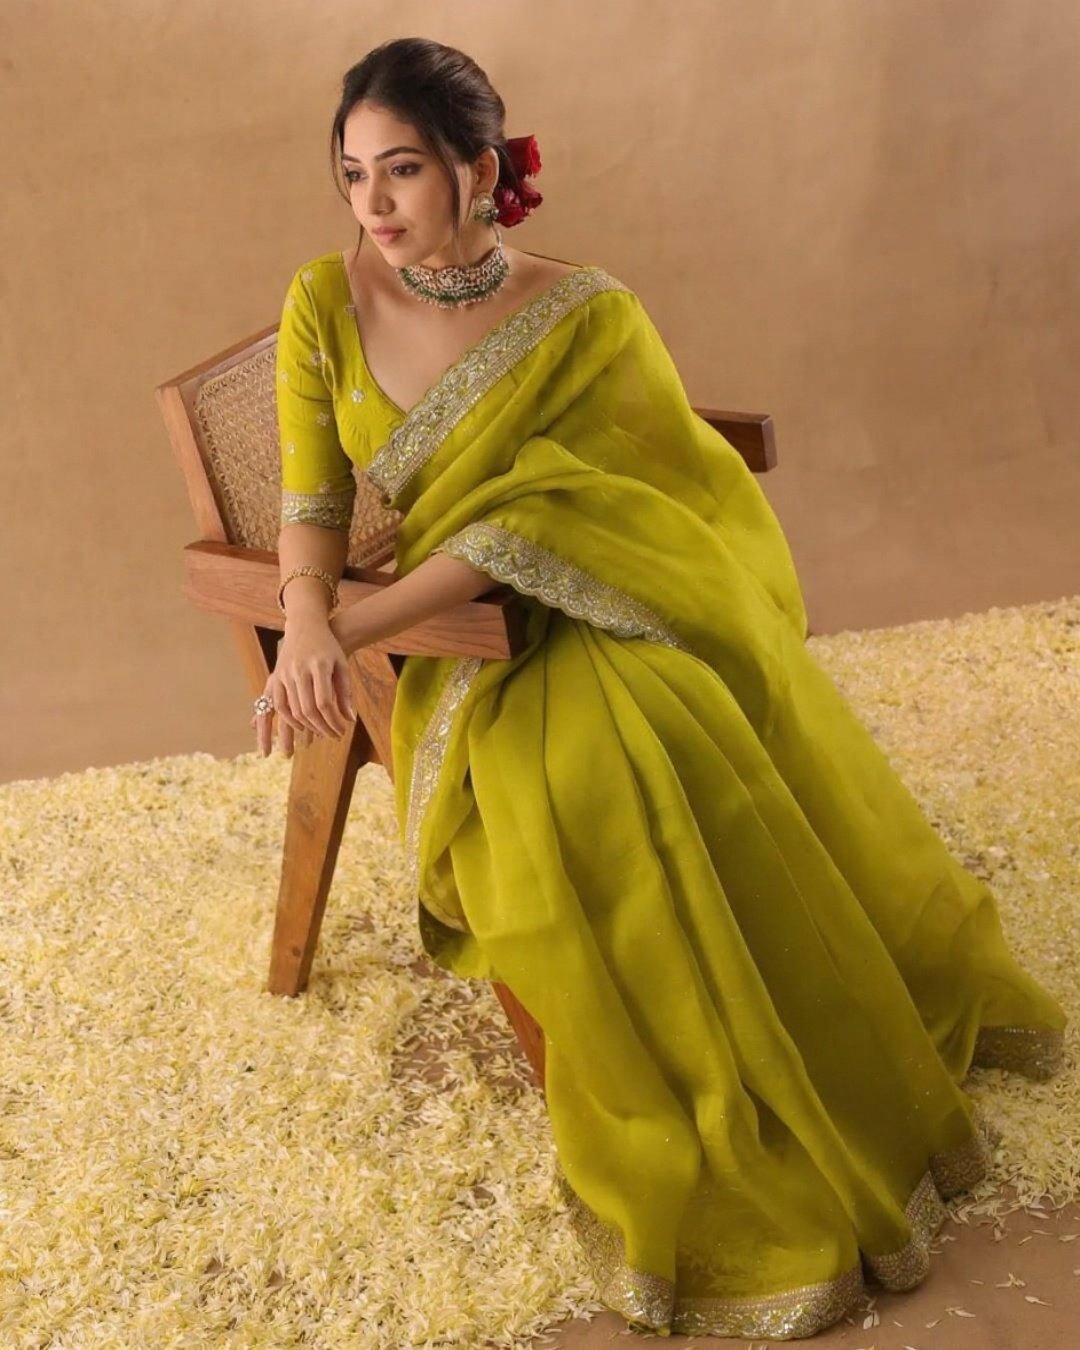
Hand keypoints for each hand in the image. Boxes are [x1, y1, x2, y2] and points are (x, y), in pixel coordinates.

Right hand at [250, 618, 356, 757]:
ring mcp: (285, 673)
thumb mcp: (341, 665)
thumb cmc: (329, 647)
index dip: (333, 720)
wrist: (305, 627)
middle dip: (323, 727)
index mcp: (319, 666)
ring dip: (307, 727)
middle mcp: (299, 670)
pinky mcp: (276, 677)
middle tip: (334, 735)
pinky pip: (279, 705)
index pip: (325, 702)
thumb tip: (349, 719)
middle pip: (308, 709)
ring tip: (321, 732)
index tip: (342, 730)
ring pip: (293, 710)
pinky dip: (289, 719)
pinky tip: (302, 727)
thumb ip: (346, 692)